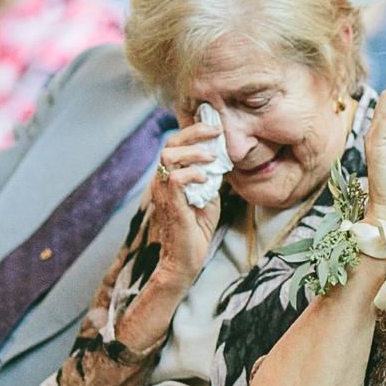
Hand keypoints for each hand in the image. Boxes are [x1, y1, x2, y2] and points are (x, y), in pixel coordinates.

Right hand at [118, 116, 223, 347]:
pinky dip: (193, 173)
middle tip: (217, 133)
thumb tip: (223, 157)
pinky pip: (176, 177)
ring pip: (168, 155)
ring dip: (194, 152)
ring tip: (212, 159)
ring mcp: (163, 191)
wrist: (185, 258)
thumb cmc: (196, 229)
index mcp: (170, 175)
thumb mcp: (208, 195)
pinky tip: (206, 180)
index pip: (175, 143)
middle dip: (195, 132)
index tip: (216, 128)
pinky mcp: (170, 203)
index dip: (194, 130)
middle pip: (170, 142)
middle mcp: (162, 180)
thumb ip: (210, 175)